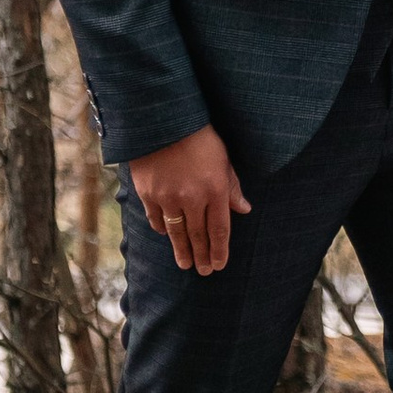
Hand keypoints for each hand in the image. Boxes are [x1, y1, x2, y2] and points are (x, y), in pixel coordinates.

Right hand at [129, 124, 252, 274]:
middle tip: (203, 272)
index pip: (219, 229)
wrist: (162, 120)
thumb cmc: (199, 136)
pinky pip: (156, 218)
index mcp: (215, 189)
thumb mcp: (223, 158)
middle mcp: (192, 198)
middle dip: (202, 255)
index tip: (219, 265)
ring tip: (185, 263)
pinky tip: (167, 235)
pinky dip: (162, 228)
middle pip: (197, 235)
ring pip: (176, 232)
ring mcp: (168, 197)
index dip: (220, 250)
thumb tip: (244, 209)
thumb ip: (232, 186)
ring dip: (181, 250)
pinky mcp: (148, 193)